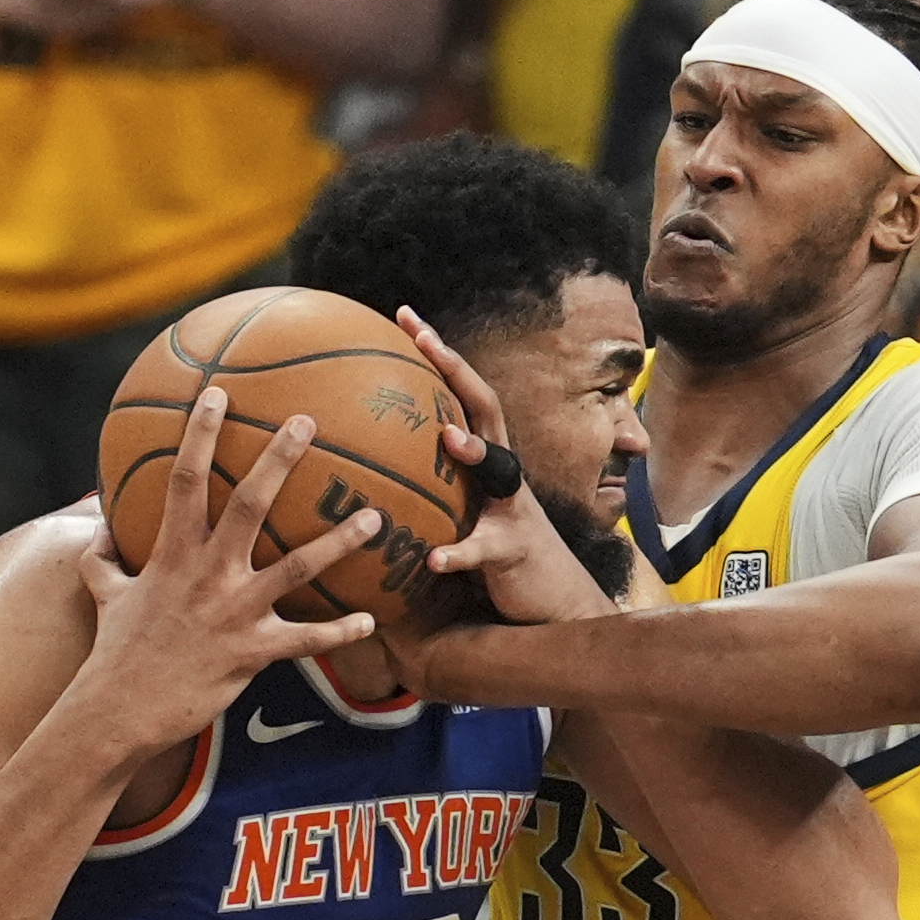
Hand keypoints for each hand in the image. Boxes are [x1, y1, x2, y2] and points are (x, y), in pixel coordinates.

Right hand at [74, 386, 381, 756]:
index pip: (186, 480)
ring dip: (338, 541)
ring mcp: (233, 612)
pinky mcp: (252, 653)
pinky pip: (305, 640)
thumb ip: (101, 554)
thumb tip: (96, 521)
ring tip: (375, 516)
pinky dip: (340, 631)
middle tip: (309, 423)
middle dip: (279, 459)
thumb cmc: (114, 652)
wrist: (117, 712)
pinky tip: (372, 619)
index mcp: (171, 553)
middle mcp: (207, 574)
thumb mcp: (102, 593)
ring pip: (296, 567)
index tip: (219, 394)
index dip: (201, 434)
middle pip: (249, 504)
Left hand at [395, 307, 613, 624]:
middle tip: (420, 336)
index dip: (439, 352)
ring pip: (500, 473)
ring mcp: (514, 510)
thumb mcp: (460, 511)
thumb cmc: (496, 553)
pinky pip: (485, 550)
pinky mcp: (514, 553)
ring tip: (446, 436)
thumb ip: (428, 484)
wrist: (554, 603)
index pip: (462, 393)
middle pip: (485, 407)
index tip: (404, 316)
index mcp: (488, 459)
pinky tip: (435, 559)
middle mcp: (505, 474)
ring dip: (475, 453)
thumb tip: (364, 463)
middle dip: (454, 367)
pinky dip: (460, 552)